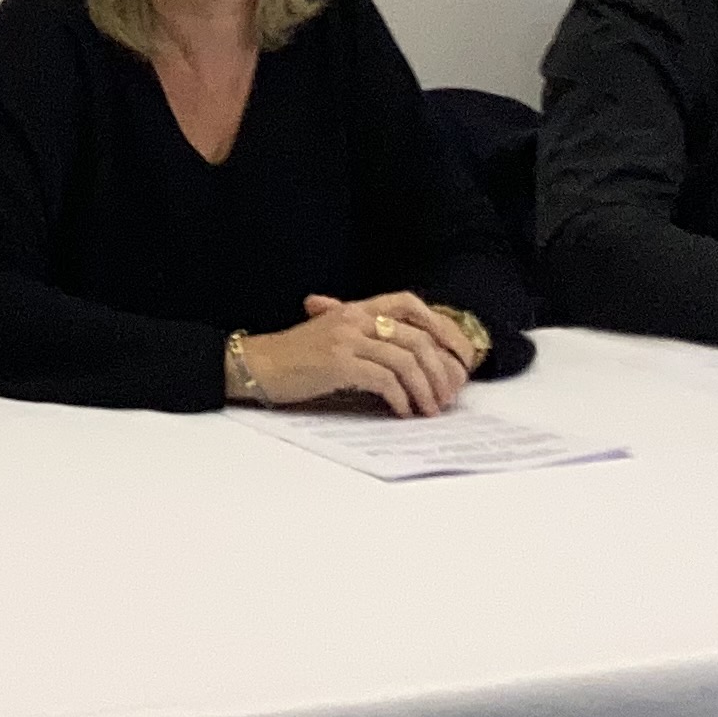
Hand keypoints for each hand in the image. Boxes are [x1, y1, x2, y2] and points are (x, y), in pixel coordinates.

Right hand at [235, 293, 472, 416]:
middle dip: (440, 370)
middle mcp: (355, 318)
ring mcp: (347, 339)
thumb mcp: (333, 335)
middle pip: (417, 338)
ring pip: (406, 360)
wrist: (258, 365)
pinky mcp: (338, 363)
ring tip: (429, 410)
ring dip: (425, 390)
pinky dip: (401, 399)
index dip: (442, 327)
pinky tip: (402, 412)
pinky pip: (384, 380)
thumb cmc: (296, 357)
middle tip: (447, 396)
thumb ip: (367, 337)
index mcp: (356, 308)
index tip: (459, 356)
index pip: (410, 304)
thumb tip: (411, 360)